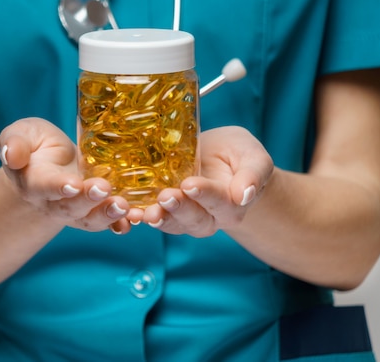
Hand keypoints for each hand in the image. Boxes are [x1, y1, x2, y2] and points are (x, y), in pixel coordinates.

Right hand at [0, 118, 140, 232]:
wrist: (49, 164)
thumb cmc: (34, 145)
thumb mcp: (21, 134)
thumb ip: (14, 142)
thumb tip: (11, 154)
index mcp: (34, 182)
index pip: (45, 187)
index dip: (58, 187)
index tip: (72, 184)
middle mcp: (55, 202)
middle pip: (71, 207)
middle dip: (88, 200)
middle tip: (104, 189)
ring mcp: (77, 210)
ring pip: (91, 218)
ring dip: (108, 214)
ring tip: (124, 205)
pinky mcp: (96, 210)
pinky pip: (109, 222)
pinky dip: (122, 223)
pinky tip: (137, 218)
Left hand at [142, 126, 273, 236]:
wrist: (217, 159)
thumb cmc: (238, 155)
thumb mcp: (252, 156)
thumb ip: (253, 174)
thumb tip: (245, 194)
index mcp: (232, 204)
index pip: (220, 202)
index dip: (205, 195)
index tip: (191, 184)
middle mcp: (207, 217)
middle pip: (194, 219)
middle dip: (179, 209)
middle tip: (166, 196)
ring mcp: (183, 217)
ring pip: (171, 223)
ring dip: (157, 217)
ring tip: (144, 211)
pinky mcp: (163, 211)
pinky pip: (151, 218)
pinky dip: (137, 217)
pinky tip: (126, 213)